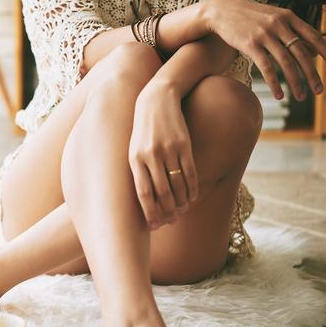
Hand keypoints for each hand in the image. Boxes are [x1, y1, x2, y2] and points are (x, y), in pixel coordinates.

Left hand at [129, 81, 197, 230]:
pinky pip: (190, 172)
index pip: (143, 193)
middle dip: (168, 210)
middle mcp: (151, 156)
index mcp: (135, 159)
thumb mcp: (133, 149)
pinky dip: (191, 188)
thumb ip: (138, 172)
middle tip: (172, 221)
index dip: (150, 212)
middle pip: (162, 192)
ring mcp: (168, 150)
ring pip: (177, 184)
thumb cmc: (142, 131)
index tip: (155, 226)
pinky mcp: (184, 144)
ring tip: (182, 211)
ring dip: (181, 202)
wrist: (156, 100)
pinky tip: (192, 197)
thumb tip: (145, 200)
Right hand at [202, 0, 325, 100]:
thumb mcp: (274, 18)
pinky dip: (275, 83)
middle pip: (302, 53)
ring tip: (301, 97)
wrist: (222, 11)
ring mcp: (265, 35)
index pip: (314, 36)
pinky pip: (267, 68)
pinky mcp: (250, 45)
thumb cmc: (250, 17)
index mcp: (289, 17)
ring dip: (296, 82)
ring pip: (286, 63)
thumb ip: (293, 31)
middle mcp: (279, 25)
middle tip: (320, 90)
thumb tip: (313, 50)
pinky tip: (280, 95)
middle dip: (312, 74)